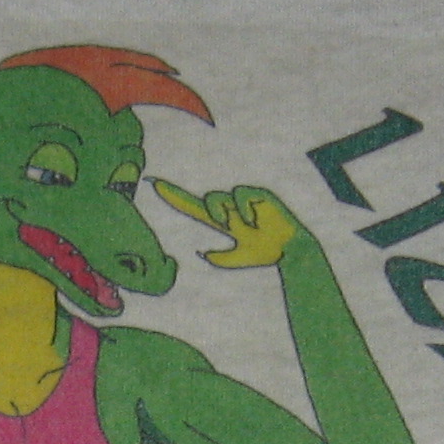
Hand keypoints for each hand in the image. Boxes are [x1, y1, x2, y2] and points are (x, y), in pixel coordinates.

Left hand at [151, 179, 304, 268]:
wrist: (290, 249)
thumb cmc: (266, 253)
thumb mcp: (236, 258)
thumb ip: (219, 257)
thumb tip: (202, 252)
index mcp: (223, 219)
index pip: (193, 206)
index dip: (174, 196)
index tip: (153, 185)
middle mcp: (230, 207)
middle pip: (207, 200)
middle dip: (210, 210)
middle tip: (224, 223)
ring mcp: (243, 199)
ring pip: (220, 197)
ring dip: (226, 213)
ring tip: (245, 227)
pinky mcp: (257, 193)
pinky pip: (239, 194)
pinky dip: (243, 209)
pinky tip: (254, 220)